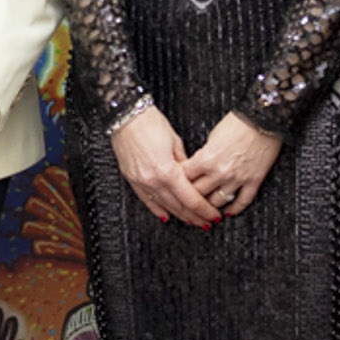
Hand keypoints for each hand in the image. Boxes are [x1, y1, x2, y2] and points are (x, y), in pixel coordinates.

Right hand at [111, 104, 219, 228]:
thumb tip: (191, 177)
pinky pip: (146, 200)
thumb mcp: (176, 142)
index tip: (213, 215)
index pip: (190, 198)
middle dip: (194, 216)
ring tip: (191, 221)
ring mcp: (141, 182)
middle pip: (178, 206)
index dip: (204, 209)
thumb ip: (185, 164)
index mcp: (167, 171)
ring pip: (164, 206)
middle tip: (206, 222)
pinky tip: (166, 216)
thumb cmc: (151, 123)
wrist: (126, 116)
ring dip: (179, 216)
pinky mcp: (132, 179)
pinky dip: (157, 210)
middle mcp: (153, 180)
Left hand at [181, 112, 281, 222]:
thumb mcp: (212, 136)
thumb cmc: (238, 123)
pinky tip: (228, 212)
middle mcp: (219, 172)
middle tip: (187, 202)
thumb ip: (204, 155)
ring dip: (209, 207)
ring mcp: (237, 179)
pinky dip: (234, 209)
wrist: (263, 119)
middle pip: (197, 194)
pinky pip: (242, 202)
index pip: (184, 178)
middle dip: (191, 198)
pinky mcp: (253, 181)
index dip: (178, 183)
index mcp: (206, 159)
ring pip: (217, 202)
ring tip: (206, 209)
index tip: (177, 187)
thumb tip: (198, 167)